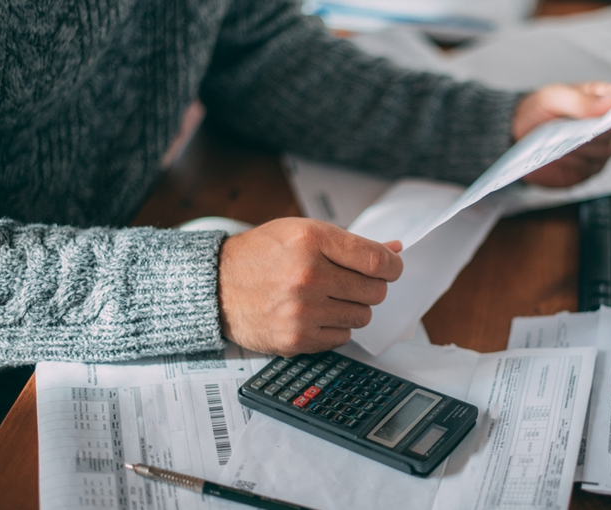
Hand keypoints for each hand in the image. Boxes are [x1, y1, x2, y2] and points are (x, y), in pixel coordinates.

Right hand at [217, 218, 402, 356]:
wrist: (216, 284)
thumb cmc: (261, 255)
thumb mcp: (303, 232)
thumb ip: (350, 243)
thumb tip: (394, 251)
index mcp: (311, 240)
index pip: (377, 261)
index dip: (392, 267)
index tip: (391, 269)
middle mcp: (307, 275)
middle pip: (374, 291)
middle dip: (369, 286)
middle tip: (348, 282)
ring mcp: (301, 310)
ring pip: (362, 316)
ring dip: (352, 307)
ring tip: (327, 297)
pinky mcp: (296, 339)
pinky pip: (342, 336)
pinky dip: (334, 327)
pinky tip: (314, 313)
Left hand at [513, 82, 610, 187]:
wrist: (518, 135)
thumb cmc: (540, 111)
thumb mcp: (555, 98)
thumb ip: (583, 101)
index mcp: (603, 101)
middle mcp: (606, 127)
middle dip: (602, 129)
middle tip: (587, 129)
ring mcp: (599, 150)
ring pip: (604, 152)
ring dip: (586, 147)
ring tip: (566, 142)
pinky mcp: (586, 171)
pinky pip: (589, 170)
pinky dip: (576, 163)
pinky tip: (561, 156)